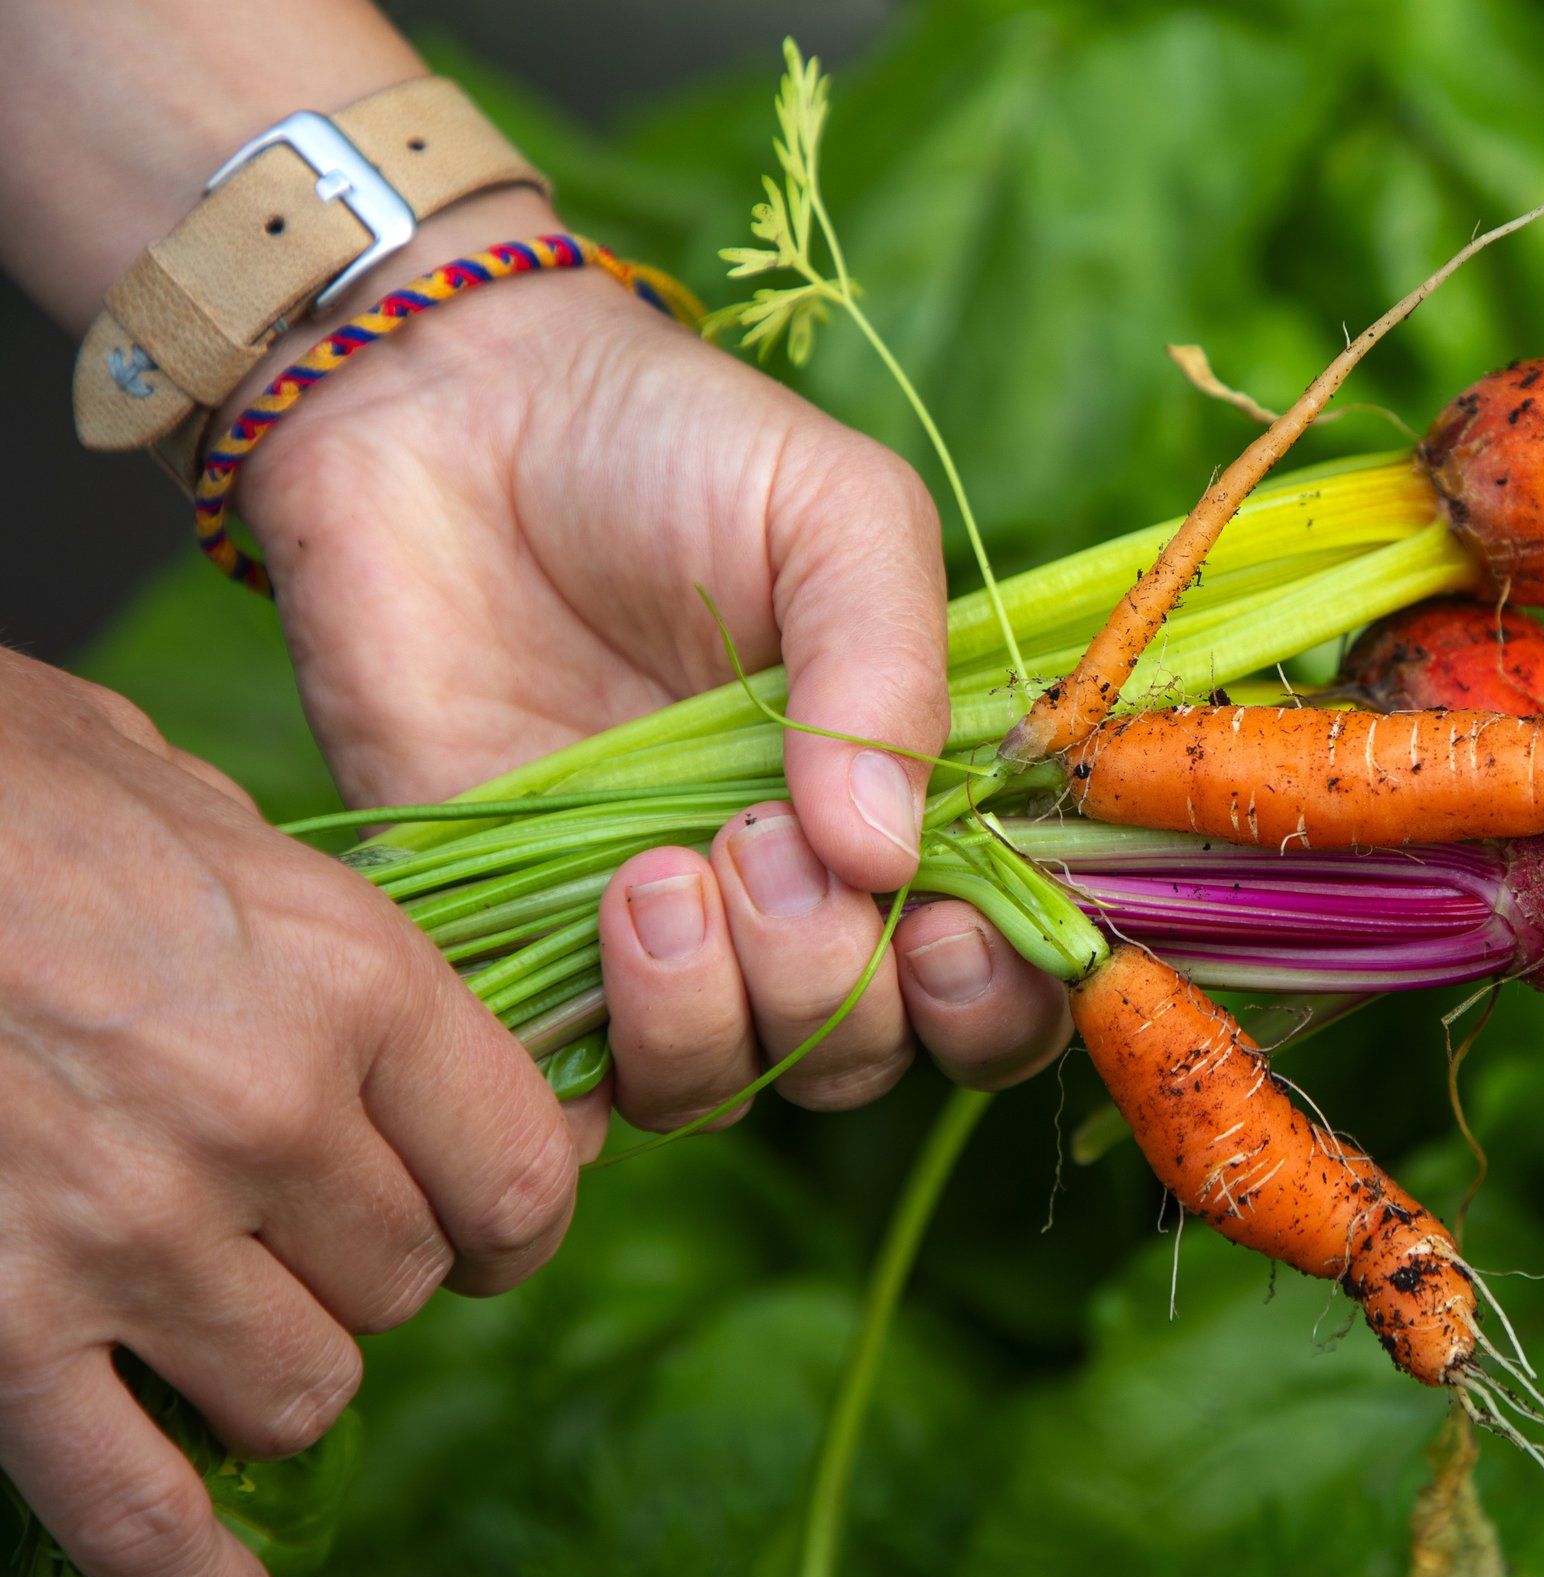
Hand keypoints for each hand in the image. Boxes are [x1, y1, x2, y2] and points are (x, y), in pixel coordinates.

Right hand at [0, 649, 585, 1576]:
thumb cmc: (2, 789)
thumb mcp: (192, 807)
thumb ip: (313, 927)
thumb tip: (386, 1006)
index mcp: (353, 978)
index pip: (523, 1171)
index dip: (511, 1219)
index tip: (485, 1229)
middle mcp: (271, 1117)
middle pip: (406, 1287)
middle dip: (371, 1280)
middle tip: (313, 1250)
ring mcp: (132, 1234)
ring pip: (300, 1394)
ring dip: (276, 1378)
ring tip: (226, 1337)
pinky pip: (129, 1509)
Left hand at [234, 193, 1071, 1119]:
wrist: (446, 412)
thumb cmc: (672, 447)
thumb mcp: (834, 513)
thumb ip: (888, 667)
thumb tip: (886, 858)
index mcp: (903, 807)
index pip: (993, 982)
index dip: (991, 999)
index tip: (941, 925)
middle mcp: (791, 897)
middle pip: (864, 1051)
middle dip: (832, 985)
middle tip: (761, 843)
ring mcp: (650, 935)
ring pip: (723, 1085)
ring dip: (709, 1015)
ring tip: (649, 873)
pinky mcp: (510, 948)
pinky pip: (563, 1091)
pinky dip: (577, 1074)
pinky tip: (576, 936)